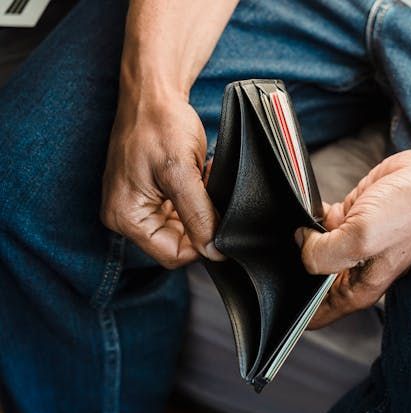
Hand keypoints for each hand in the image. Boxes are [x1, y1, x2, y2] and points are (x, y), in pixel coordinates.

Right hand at [101, 91, 222, 268]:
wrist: (153, 93)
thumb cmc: (159, 124)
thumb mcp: (182, 173)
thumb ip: (198, 216)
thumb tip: (213, 251)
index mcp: (126, 217)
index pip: (172, 254)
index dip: (200, 242)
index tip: (218, 219)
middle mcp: (127, 216)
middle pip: (177, 242)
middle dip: (200, 220)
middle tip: (208, 191)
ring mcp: (138, 204)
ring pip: (182, 226)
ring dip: (199, 207)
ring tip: (202, 178)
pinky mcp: (150, 193)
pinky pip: (179, 210)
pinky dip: (195, 197)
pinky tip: (199, 177)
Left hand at [296, 149, 410, 328]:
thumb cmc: (409, 212)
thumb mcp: (361, 239)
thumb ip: (323, 253)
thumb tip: (301, 245)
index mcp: (357, 289)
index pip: (315, 315)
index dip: (294, 308)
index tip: (279, 290)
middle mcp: (353, 271)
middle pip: (309, 281)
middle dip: (294, 267)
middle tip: (285, 251)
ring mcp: (351, 244)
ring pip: (311, 249)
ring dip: (302, 238)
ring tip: (299, 226)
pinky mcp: (350, 218)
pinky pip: (318, 223)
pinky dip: (311, 216)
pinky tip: (311, 209)